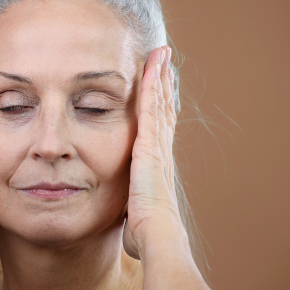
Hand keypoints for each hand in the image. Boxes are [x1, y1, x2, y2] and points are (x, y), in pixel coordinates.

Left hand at [122, 46, 186, 259]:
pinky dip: (153, 85)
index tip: (160, 89)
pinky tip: (153, 66)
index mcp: (155, 165)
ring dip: (160, 77)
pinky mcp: (150, 143)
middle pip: (164, 110)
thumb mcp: (134, 213)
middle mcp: (160, 150)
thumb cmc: (145, 231)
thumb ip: (129, 207)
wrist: (156, 234)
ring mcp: (157, 145)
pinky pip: (152, 108)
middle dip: (164, 85)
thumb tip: (125, 218)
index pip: (159, 129)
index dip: (161, 107)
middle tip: (164, 61)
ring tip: (161, 54)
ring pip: (160, 103)